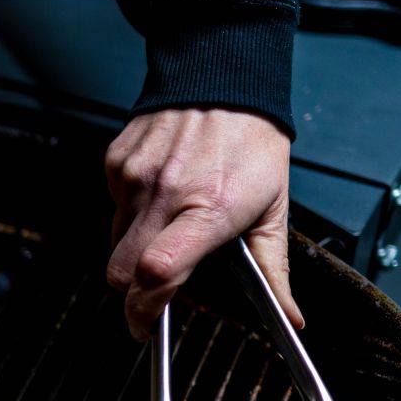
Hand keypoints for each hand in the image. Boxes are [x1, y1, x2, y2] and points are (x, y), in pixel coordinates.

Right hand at [105, 108, 300, 340]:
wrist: (220, 75)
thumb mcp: (274, 206)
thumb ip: (272, 268)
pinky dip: (131, 211)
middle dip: (133, 289)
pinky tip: (158, 191)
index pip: (158, 272)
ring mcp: (134, 178)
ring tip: (169, 221)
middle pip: (120, 271)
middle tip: (154, 288)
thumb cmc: (251, 138)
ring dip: (135, 246)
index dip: (145, 308)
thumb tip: (287, 315)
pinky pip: (113, 206)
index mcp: (209, 209)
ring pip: (115, 241)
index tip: (147, 325)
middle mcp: (165, 194)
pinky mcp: (116, 164)